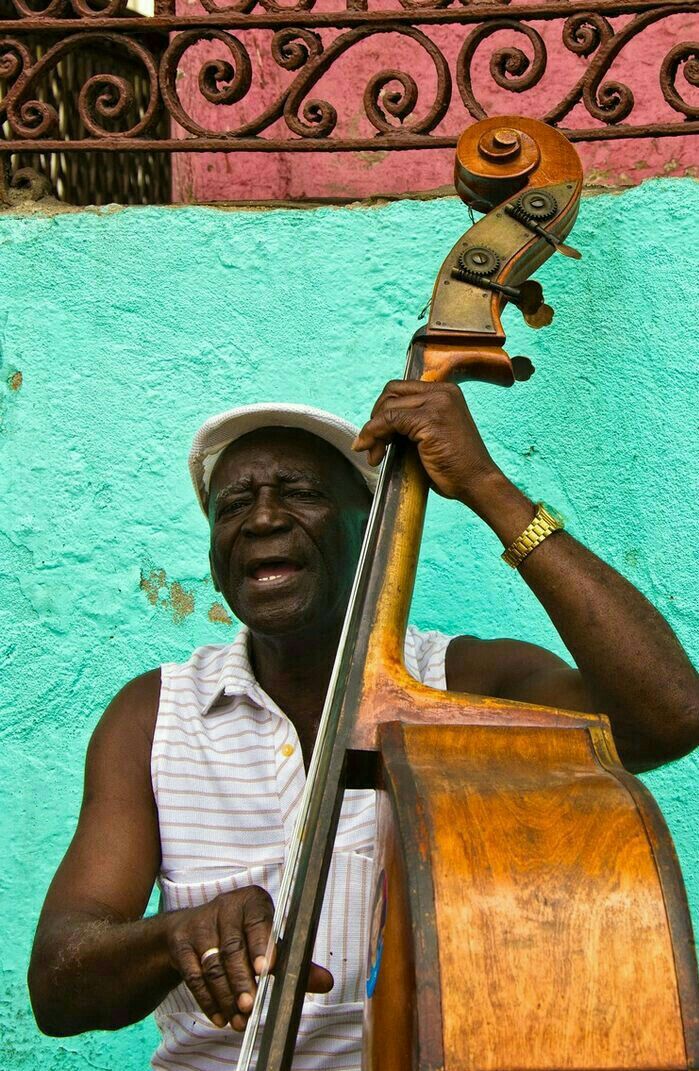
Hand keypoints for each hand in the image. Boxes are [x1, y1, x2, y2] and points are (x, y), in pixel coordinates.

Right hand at [165, 885, 332, 1031]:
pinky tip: (220, 1017)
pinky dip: (207, 1000)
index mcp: (252, 901)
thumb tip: (326, 982)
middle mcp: (225, 907)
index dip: (262, 944)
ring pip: (213, 964)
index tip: (267, 970)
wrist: (190, 930)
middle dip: (242, 980)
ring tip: (239, 1020)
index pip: (258, 920)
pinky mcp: (181, 942)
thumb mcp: (267, 942)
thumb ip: (293, 962)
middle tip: (251, 1006)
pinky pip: (193, 975)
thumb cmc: (240, 935)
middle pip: (233, 947)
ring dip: (226, 995)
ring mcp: (200, 924)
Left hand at [353, 380, 500, 504]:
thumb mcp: (432, 434)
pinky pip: (389, 420)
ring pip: (387, 408)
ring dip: (373, 432)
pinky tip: (376, 455)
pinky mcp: (430, 419)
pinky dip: (375, 435)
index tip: (378, 435)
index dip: (383, 411)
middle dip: (375, 419)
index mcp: (445, 391)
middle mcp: (442, 391)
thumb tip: (378, 422)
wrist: (476, 482)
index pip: (400, 389)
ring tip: (376, 455)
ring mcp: (437, 403)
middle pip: (390, 393)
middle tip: (373, 447)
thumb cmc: (454, 466)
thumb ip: (412, 422)